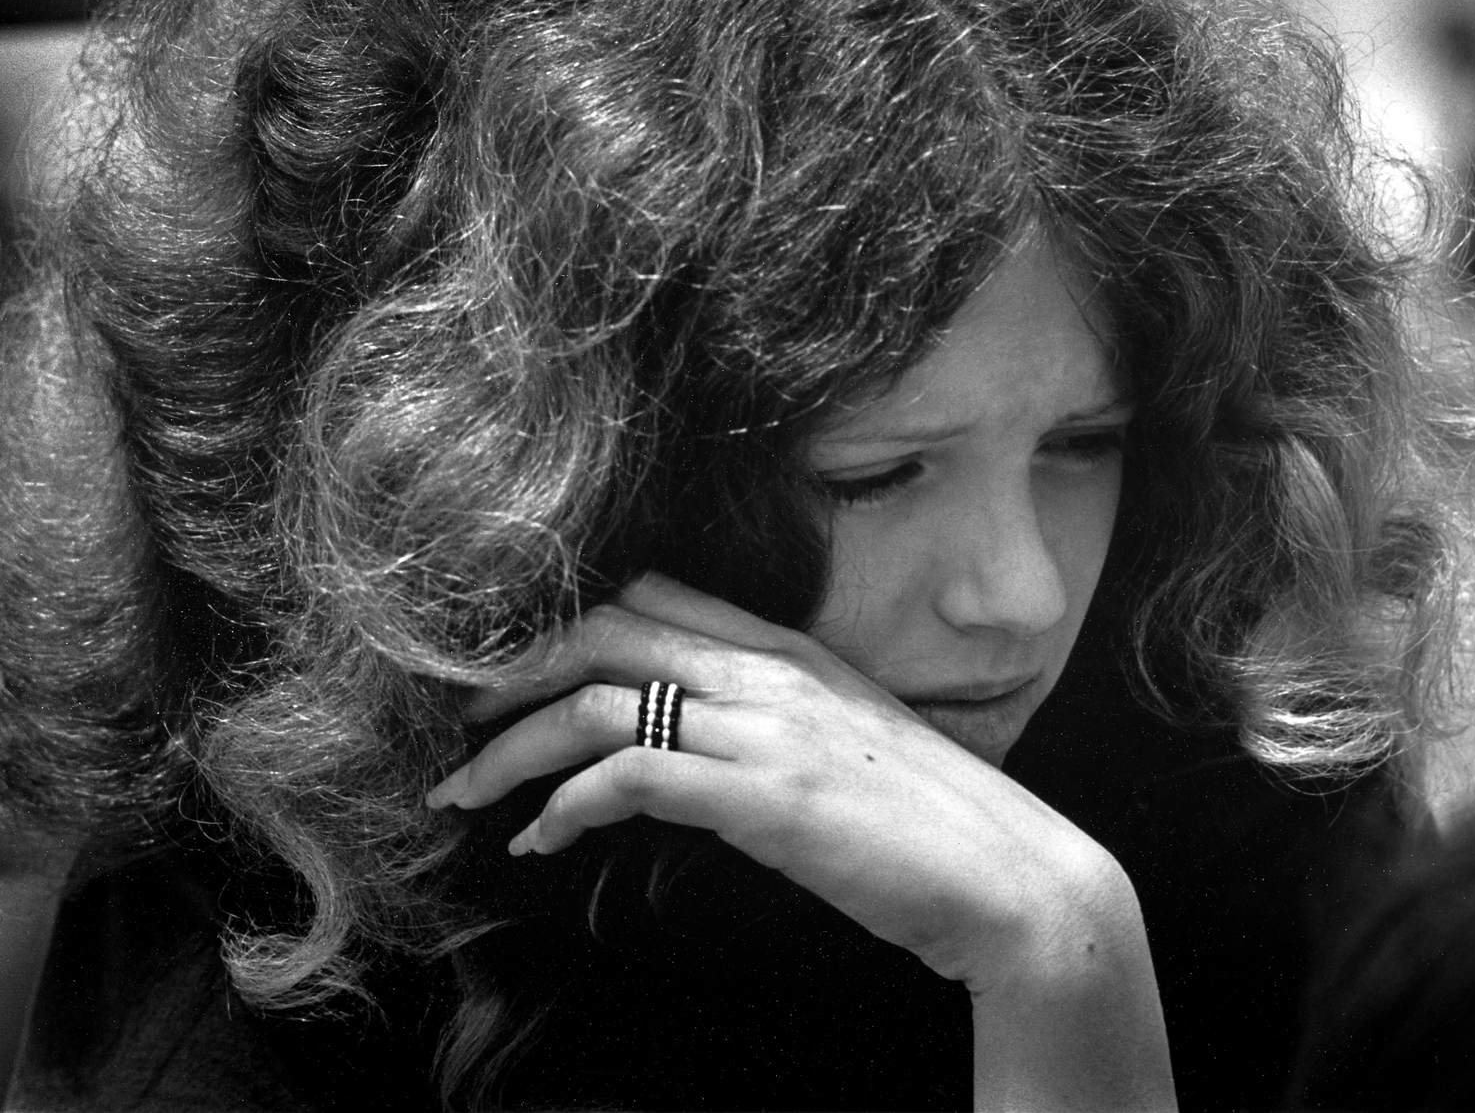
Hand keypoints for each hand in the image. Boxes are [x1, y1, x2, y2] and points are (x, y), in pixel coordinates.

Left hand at [427, 572, 1126, 991]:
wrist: (1012, 880)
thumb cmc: (935, 827)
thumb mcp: (851, 745)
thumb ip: (779, 722)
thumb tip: (701, 744)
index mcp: (792, 648)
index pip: (654, 594)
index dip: (566, 621)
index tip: (514, 670)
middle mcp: (772, 668)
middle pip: (604, 629)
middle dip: (513, 671)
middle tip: (462, 721)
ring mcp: (768, 726)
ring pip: (596, 699)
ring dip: (510, 747)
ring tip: (463, 793)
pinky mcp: (762, 794)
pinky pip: (627, 775)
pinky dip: (564, 805)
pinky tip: (541, 840)